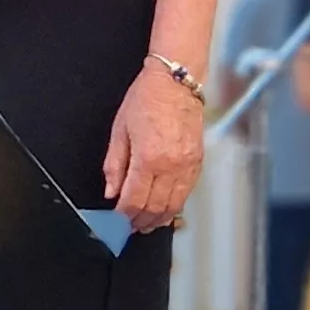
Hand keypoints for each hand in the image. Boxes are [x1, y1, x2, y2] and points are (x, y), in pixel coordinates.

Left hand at [102, 67, 203, 231]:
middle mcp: (171, 166)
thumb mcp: (120, 130)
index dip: (123, 216)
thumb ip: (115, 165)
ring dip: (158, 219)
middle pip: (154, 207)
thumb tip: (111, 191)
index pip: (134, 200)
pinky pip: (186, 194)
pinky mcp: (198, 163)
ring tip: (146, 224)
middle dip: (139, 222)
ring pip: (173, 205)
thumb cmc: (147, 99)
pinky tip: (165, 210)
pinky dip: (174, 206)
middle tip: (129, 228)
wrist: (176, 82)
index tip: (116, 221)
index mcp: (148, 158)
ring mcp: (187, 166)